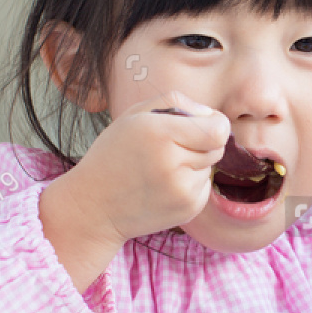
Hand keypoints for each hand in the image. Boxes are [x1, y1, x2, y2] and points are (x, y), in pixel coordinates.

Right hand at [40, 91, 227, 289]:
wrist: (94, 207)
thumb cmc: (114, 154)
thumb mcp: (133, 116)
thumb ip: (175, 102)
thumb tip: (212, 115)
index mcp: (158, 133)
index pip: (217, 129)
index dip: (216, 125)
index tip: (205, 125)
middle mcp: (172, 163)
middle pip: (216, 148)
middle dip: (201, 144)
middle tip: (171, 148)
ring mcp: (181, 191)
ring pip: (209, 168)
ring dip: (193, 165)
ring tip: (160, 170)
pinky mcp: (187, 210)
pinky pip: (204, 187)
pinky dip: (189, 184)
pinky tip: (162, 187)